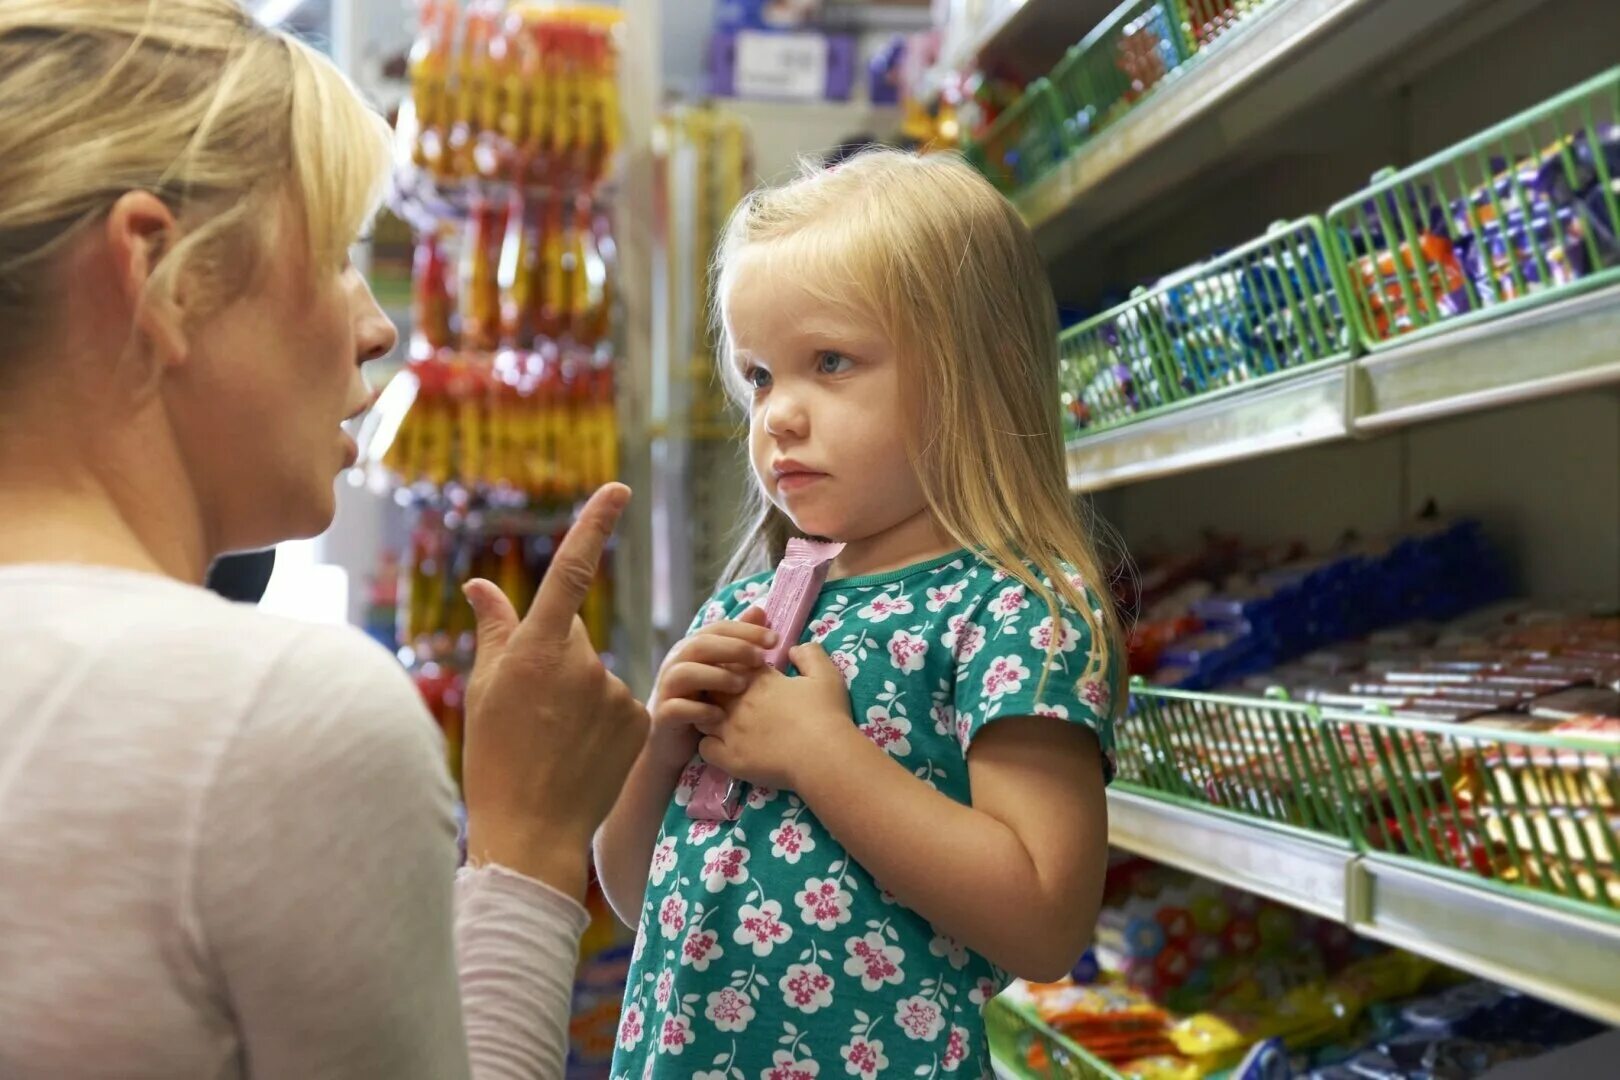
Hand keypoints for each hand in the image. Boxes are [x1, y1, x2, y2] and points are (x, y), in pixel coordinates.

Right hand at [460, 483, 648, 899]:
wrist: (532, 832)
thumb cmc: (494, 760)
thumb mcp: (482, 691)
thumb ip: (493, 631)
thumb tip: (479, 584)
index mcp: (536, 650)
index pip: (570, 571)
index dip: (595, 525)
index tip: (618, 489)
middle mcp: (582, 663)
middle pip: (571, 637)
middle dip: (553, 660)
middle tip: (530, 711)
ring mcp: (615, 693)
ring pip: (595, 676)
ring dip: (577, 697)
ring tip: (553, 743)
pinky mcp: (640, 721)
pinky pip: (619, 706)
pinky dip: (602, 724)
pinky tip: (581, 756)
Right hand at [646, 606, 775, 771]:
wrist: (675, 744)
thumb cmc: (705, 703)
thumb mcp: (724, 670)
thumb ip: (739, 642)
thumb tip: (759, 610)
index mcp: (693, 648)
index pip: (719, 628)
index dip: (747, 630)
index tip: (775, 640)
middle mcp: (677, 663)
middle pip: (701, 644)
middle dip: (734, 648)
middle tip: (762, 659)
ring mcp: (667, 688)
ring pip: (685, 672)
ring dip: (716, 676)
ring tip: (742, 686)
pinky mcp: (663, 715)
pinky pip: (677, 708)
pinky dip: (700, 710)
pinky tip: (721, 717)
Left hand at [697, 642, 855, 791]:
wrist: (824, 755)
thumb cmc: (827, 714)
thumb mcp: (826, 675)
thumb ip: (809, 654)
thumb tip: (794, 648)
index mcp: (759, 680)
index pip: (732, 664)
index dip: (735, 669)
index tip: (744, 676)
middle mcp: (738, 701)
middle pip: (711, 687)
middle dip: (716, 689)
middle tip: (731, 699)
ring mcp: (730, 730)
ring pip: (702, 715)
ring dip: (708, 715)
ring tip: (723, 723)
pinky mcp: (729, 757)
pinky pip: (704, 748)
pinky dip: (709, 745)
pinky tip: (722, 746)